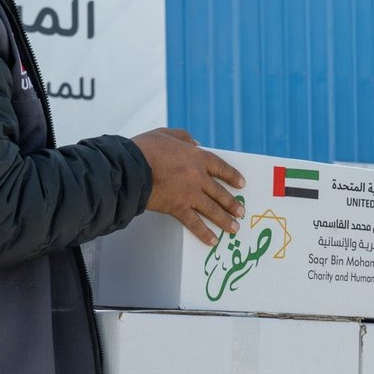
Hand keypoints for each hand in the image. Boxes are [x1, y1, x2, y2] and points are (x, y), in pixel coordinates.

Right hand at [132, 128, 245, 245]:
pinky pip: (194, 223)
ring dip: (225, 220)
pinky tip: (212, 240)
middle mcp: (198, 176)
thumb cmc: (144, 149)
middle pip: (220, 192)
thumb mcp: (166, 134)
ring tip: (234, 228)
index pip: (221, 167)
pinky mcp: (178, 208)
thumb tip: (196, 143)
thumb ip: (184, 137)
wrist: (131, 167)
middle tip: (241, 211)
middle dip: (232, 203)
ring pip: (212, 209)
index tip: (241, 184)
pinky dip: (204, 233)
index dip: (232, 176)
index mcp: (197, 156)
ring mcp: (189, 193)